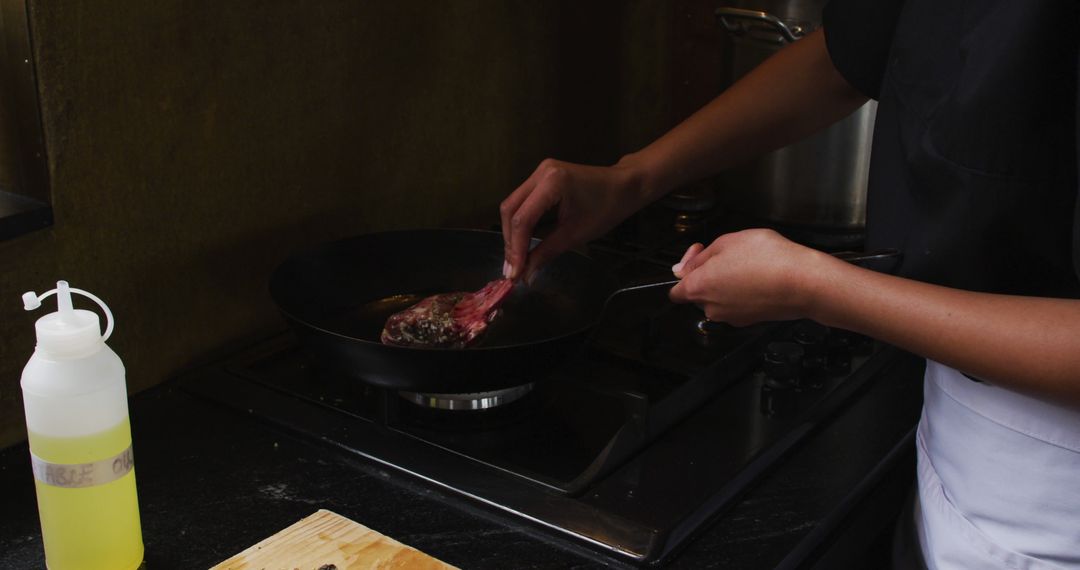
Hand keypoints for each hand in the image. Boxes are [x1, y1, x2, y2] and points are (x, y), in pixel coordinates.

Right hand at [500, 158, 646, 282]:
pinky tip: (522, 242)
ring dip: (512, 233)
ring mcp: (540, 172)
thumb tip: (526, 274)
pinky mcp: (542, 177)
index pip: (523, 219)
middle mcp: (541, 172)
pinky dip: (520, 222)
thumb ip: (546, 252)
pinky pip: (522, 201)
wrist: (624, 186)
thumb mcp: (576, 234)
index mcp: (552, 183)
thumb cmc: (607, 208)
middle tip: (512, 268)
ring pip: (513, 205)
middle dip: (510, 241)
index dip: (516, 248)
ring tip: (516, 259)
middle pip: (511, 209)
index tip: (515, 273)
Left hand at [669, 229, 829, 325]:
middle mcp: (711, 308)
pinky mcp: (749, 320)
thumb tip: (683, 268)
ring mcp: (731, 317)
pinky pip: (737, 304)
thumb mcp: (726, 242)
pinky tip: (758, 276)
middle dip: (708, 273)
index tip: (698, 255)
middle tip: (727, 253)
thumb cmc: (768, 260)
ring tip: (747, 263)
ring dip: (726, 282)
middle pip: (698, 293)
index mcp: (699, 288)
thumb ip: (699, 257)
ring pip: (719, 298)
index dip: (684, 270)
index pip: (675, 291)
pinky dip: (743, 292)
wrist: (802, 282)